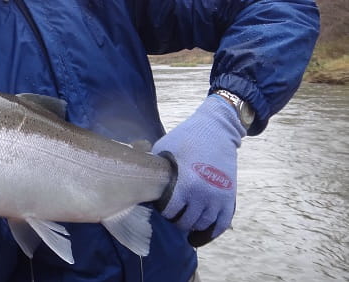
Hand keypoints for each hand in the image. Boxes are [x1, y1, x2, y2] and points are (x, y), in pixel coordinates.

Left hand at [152, 95, 245, 240]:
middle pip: (186, 221)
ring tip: (184, 220)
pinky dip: (210, 232)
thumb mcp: (163, 149)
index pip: (170, 212)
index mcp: (186, 183)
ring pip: (203, 225)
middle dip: (176, 219)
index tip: (161, 204)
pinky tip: (198, 235)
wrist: (217, 129)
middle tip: (172, 212)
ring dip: (192, 225)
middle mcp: (204, 194)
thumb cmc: (185, 138)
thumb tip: (136, 180)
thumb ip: (153, 169)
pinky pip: (221, 224)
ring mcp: (219, 197)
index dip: (163, 210)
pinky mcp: (230, 196)